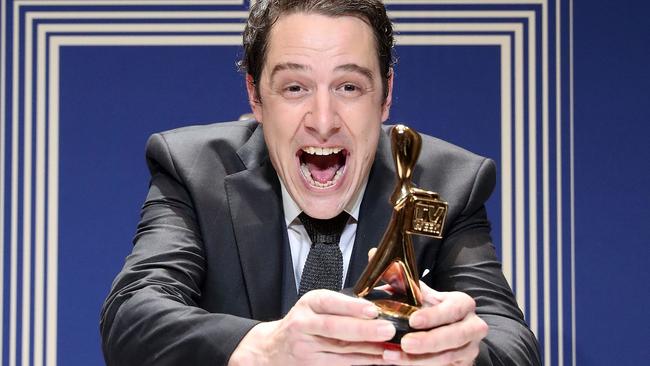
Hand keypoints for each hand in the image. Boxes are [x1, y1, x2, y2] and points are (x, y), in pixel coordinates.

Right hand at [229, 289, 396, 365]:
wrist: (273, 348)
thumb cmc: (303, 322)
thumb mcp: (316, 305)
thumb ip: (343, 302)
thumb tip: (381, 298)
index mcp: (309, 304)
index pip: (329, 303)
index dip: (351, 307)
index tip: (372, 309)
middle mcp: (304, 325)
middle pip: (334, 328)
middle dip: (364, 330)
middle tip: (388, 329)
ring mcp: (306, 348)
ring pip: (341, 350)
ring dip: (369, 349)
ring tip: (391, 347)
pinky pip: (342, 364)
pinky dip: (363, 361)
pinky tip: (380, 358)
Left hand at [383, 283, 487, 364]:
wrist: (452, 334)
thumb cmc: (431, 310)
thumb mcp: (419, 295)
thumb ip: (398, 277)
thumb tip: (373, 254)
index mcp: (463, 304)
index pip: (452, 309)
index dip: (434, 316)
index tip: (412, 320)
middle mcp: (473, 326)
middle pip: (455, 336)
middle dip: (428, 342)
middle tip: (404, 343)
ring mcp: (470, 348)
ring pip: (449, 357)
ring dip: (420, 360)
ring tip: (393, 356)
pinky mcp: (464, 365)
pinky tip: (402, 363)